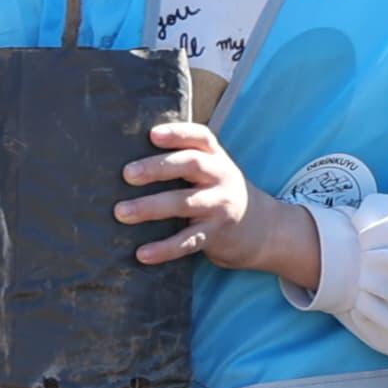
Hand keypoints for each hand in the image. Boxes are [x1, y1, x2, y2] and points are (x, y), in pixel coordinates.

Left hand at [121, 116, 312, 284]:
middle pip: (192, 164)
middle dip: (158, 167)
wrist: (265, 230)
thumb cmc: (219, 194)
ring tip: (122, 213)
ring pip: (185, 203)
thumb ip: (183, 162)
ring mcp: (220, 206)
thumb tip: (125, 163)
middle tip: (127, 174)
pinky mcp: (217, 234)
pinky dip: (164, 248)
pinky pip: (188, 241)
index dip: (177, 133)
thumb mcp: (212, 171)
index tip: (152, 135)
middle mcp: (221, 177)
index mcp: (216, 157)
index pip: (201, 137)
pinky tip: (142, 254)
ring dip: (151, 207)